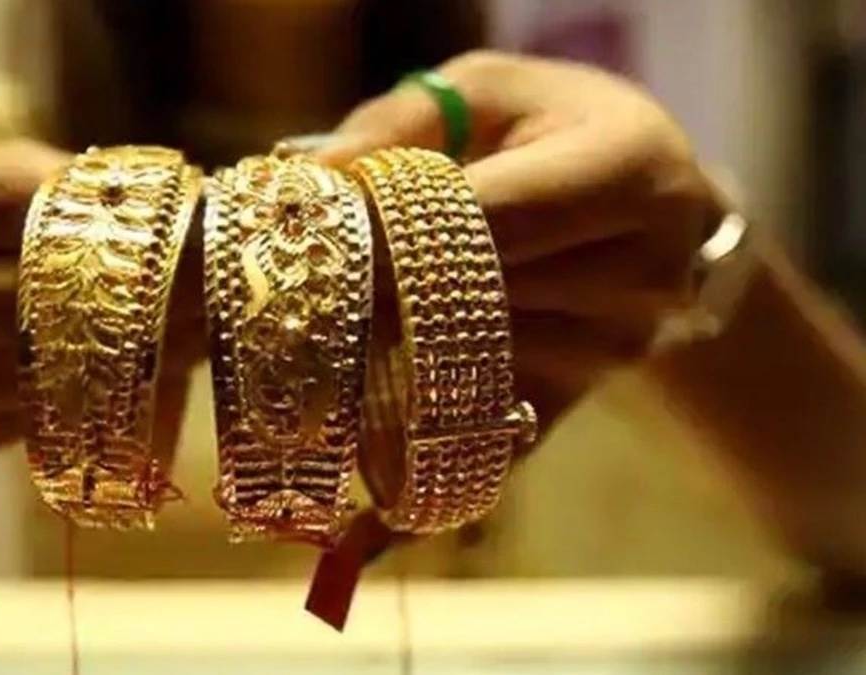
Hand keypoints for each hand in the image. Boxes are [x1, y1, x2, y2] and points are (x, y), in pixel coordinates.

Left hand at [318, 51, 722, 427]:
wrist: (655, 210)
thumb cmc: (558, 130)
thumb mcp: (492, 92)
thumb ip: (404, 121)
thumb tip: (314, 178)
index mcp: (631, 173)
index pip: (490, 216)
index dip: (397, 228)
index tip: (324, 235)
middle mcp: (641, 275)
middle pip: (473, 297)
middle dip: (384, 288)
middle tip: (317, 277)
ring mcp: (612, 354)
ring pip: (463, 361)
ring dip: (392, 342)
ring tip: (350, 307)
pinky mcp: (575, 401)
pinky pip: (475, 426)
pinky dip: (415, 417)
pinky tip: (379, 403)